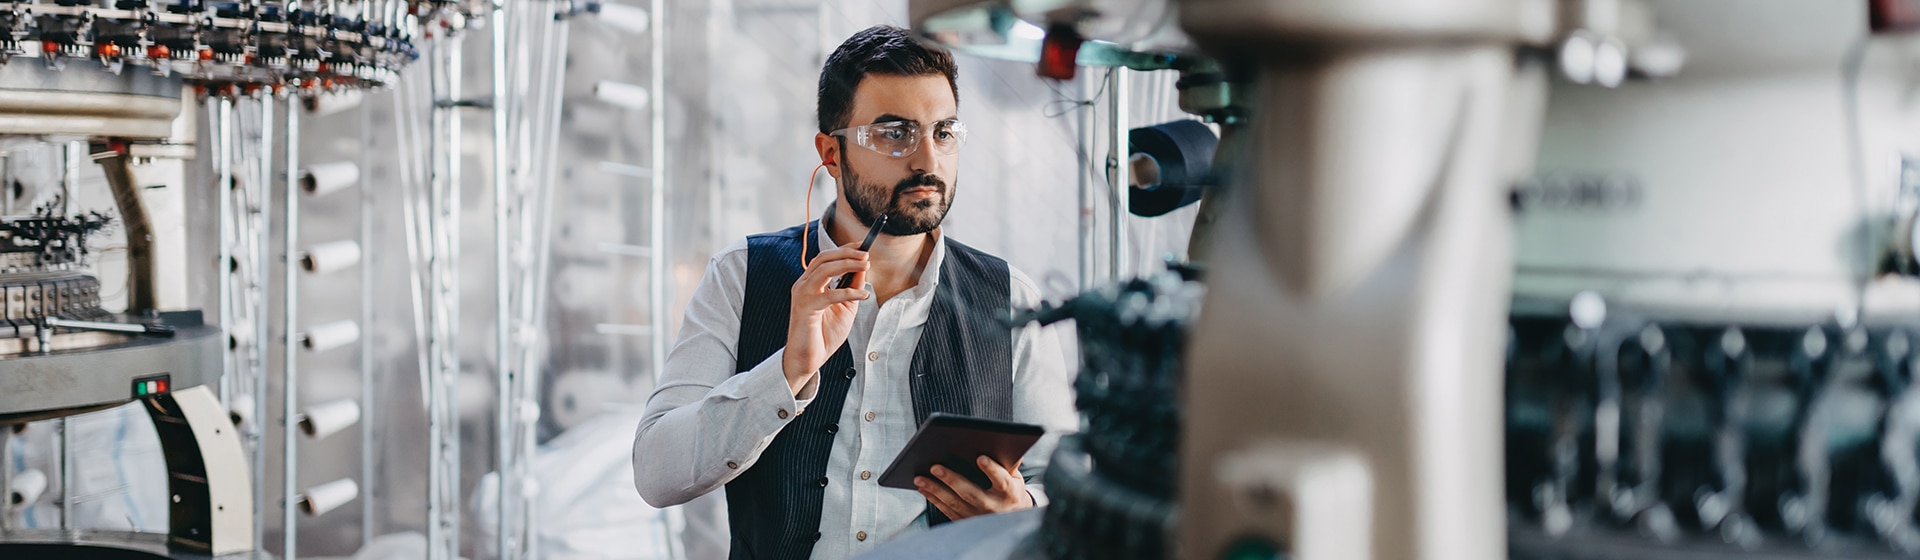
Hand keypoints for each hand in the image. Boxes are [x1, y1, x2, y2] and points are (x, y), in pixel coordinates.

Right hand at [783, 242, 869, 394]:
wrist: (809, 358)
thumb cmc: (824, 334)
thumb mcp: (846, 307)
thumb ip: (852, 287)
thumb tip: (863, 268)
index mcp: (811, 282)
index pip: (826, 257)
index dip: (845, 249)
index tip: (863, 246)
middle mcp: (804, 285)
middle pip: (824, 258)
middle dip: (847, 253)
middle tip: (866, 255)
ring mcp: (802, 295)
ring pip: (824, 270)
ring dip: (847, 264)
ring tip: (865, 265)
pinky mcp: (805, 308)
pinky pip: (829, 295)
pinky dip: (848, 292)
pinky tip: (864, 296)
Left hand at [914, 456, 1032, 520]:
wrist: (1010, 520)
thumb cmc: (1011, 492)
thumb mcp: (1016, 478)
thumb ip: (1009, 464)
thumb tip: (1004, 444)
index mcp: (1008, 493)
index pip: (1001, 481)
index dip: (991, 470)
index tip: (981, 458)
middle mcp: (992, 506)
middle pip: (971, 492)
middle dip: (951, 479)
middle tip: (935, 467)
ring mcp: (977, 516)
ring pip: (954, 502)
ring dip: (935, 489)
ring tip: (920, 478)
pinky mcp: (965, 521)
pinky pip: (946, 510)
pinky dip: (933, 499)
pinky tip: (923, 488)